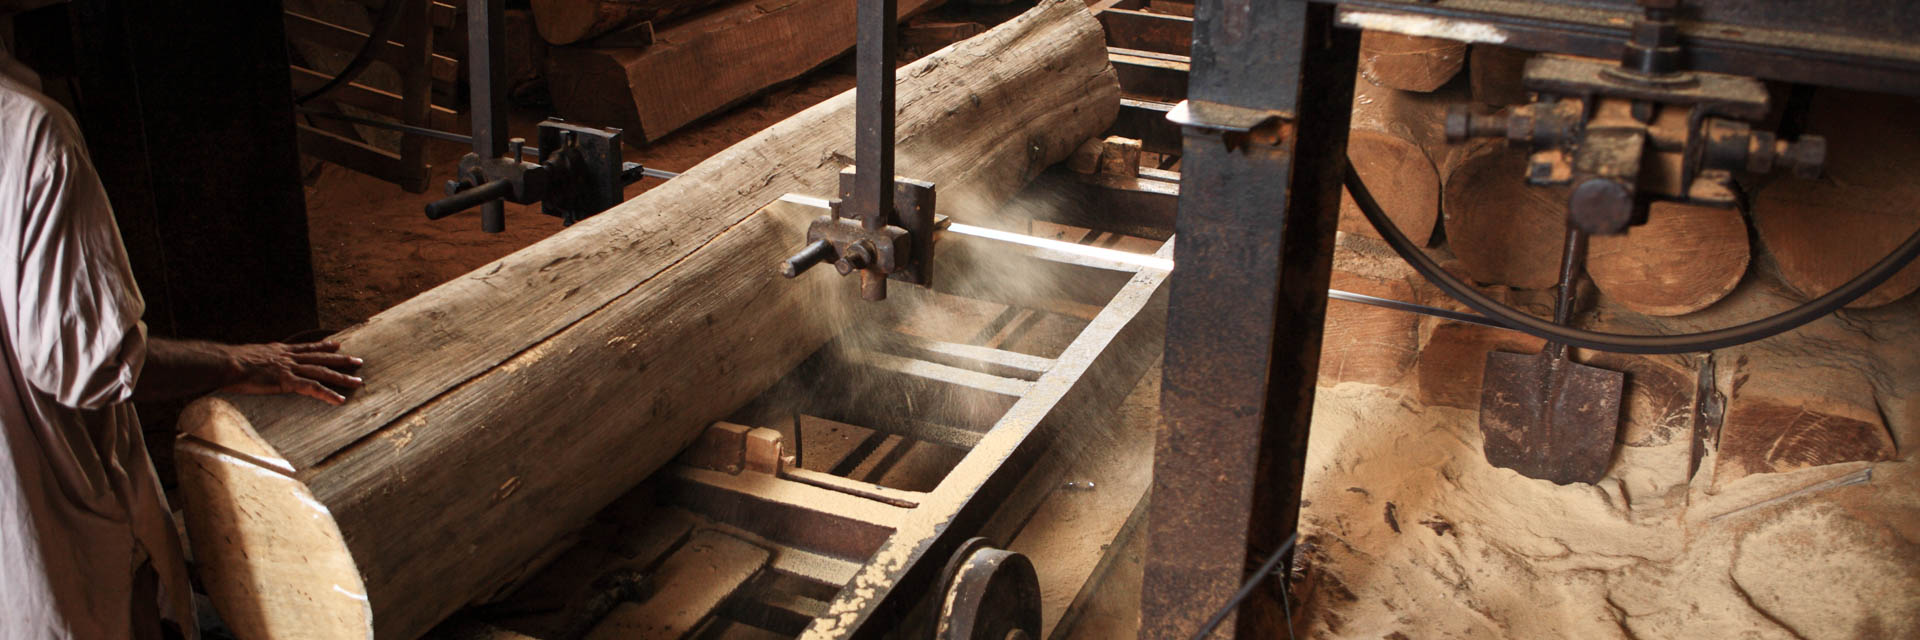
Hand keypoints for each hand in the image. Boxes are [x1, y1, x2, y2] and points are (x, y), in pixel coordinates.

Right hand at [221, 341, 364, 404]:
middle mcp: (288, 357)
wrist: (226, 363)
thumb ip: (257, 362)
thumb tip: (251, 366)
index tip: (337, 343)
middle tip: (358, 360)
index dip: (323, 345)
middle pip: (320, 357)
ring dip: (342, 377)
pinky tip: (340, 400)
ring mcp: (289, 368)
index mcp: (279, 351)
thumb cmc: (229, 364)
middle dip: (341, 359)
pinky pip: (313, 388)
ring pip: (322, 372)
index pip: (306, 347)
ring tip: (358, 382)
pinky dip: (328, 394)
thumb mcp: (247, 358)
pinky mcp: (287, 381)